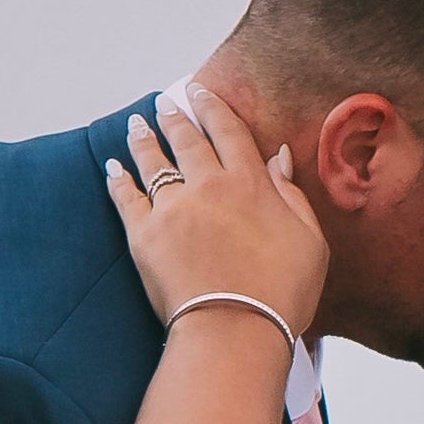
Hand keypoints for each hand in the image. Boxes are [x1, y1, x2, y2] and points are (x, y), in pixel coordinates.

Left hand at [106, 86, 328, 342]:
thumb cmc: (281, 295)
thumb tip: (277, 157)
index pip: (227, 130)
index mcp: (249, 183)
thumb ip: (293, 195)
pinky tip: (113, 169)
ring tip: (136, 125)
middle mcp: (208, 186)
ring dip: (144, 140)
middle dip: (175, 117)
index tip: (200, 91)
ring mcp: (172, 209)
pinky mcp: (145, 236)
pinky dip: (118, 180)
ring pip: (154, 162)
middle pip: (187, 140)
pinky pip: (126, 198)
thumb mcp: (310, 243)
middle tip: (165, 103)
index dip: (212, 107)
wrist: (236, 332)